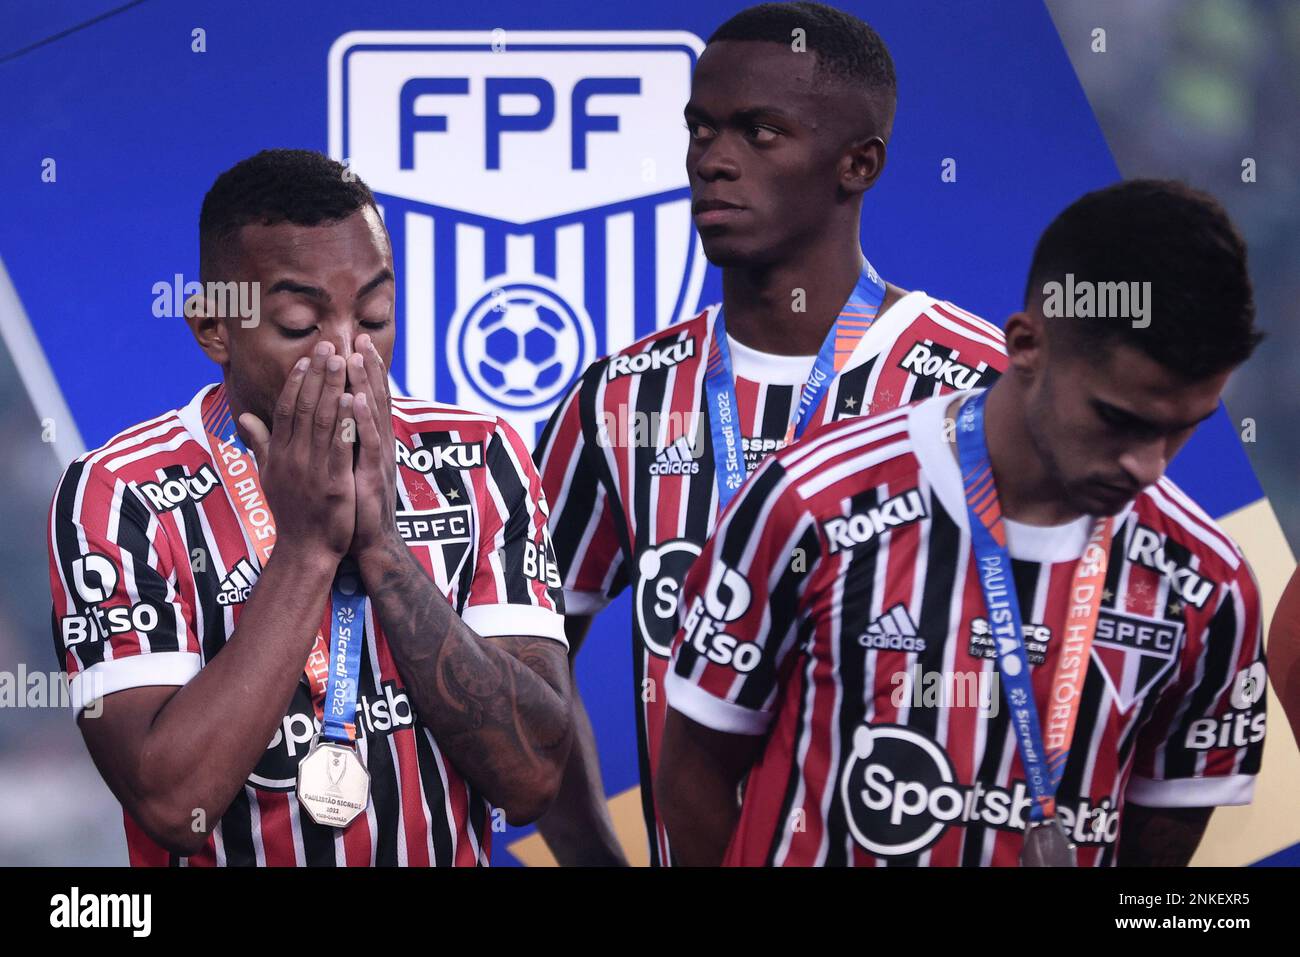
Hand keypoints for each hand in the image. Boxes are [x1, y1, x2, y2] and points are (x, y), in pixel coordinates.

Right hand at [239, 342, 355, 559]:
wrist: (305, 551)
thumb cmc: (291, 512)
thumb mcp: (268, 475)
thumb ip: (259, 443)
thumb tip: (243, 417)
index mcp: (279, 453)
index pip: (287, 409)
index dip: (297, 381)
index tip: (308, 356)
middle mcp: (293, 458)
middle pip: (305, 407)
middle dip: (318, 374)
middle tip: (329, 345)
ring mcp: (313, 470)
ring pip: (323, 421)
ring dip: (333, 388)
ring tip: (343, 361)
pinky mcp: (334, 484)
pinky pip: (341, 447)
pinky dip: (347, 422)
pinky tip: (355, 400)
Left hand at [346, 334, 399, 562]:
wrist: (369, 544)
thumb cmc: (353, 508)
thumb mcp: (340, 470)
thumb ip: (330, 445)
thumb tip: (319, 425)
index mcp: (368, 442)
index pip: (365, 399)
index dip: (360, 372)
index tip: (350, 344)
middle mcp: (378, 446)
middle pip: (375, 399)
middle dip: (367, 368)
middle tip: (358, 338)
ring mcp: (378, 459)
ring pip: (374, 415)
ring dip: (367, 384)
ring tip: (358, 357)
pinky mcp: (373, 476)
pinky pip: (369, 443)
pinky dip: (364, 420)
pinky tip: (357, 399)